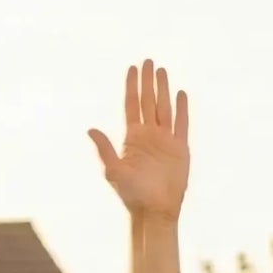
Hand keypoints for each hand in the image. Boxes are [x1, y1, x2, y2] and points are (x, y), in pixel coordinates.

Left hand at [88, 58, 189, 219]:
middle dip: (148, 81)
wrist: (155, 211)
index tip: (133, 68)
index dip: (132, 86)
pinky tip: (180, 93)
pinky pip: (181, 124)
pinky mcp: (180, 149)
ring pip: (164, 108)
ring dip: (163, 89)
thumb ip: (104, 148)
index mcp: (133, 138)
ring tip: (162, 70)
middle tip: (148, 61)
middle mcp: (149, 135)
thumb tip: (90, 128)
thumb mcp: (114, 171)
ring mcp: (165, 141)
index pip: (132, 105)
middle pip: (148, 101)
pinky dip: (182, 109)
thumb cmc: (132, 195)